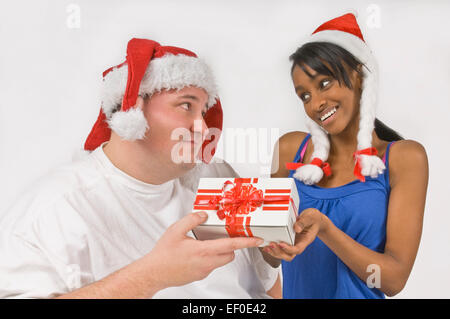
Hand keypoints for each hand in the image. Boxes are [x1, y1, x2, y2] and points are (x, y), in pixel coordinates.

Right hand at [143, 212, 263, 288]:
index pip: (231, 246)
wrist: (154, 273)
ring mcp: (203, 271)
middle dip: (232, 246)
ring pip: (221, 261)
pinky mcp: (199, 275)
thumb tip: (204, 214)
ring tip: (206, 242)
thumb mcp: (175, 231)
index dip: (246, 242)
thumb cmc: (163, 254)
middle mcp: (206, 263)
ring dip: (220, 252)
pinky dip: (210, 257)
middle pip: (230, 255)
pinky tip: (196, 251)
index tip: (258, 240)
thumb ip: (192, 220)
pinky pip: (211, 265)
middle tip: (226, 236)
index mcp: (203, 251)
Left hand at [262, 208, 328, 260]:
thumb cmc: (313, 219)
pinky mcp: (288, 240)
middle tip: (272, 244)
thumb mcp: (310, 217)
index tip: (281, 244)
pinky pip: (280, 247)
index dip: (289, 249)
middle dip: (280, 252)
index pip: (297, 249)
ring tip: (267, 247)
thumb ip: (303, 222)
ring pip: (284, 254)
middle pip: (289, 255)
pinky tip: (266, 245)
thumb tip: (296, 228)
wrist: (314, 219)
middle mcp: (299, 244)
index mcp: (305, 240)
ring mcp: (293, 243)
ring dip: (275, 252)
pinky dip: (273, 248)